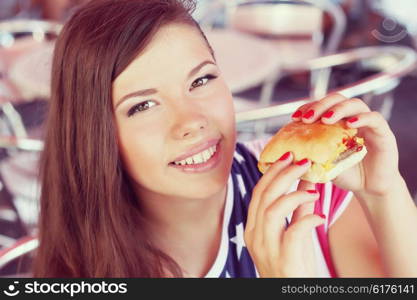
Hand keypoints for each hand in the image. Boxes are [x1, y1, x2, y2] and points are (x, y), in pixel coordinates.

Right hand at [245, 153, 324, 276]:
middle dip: (284, 174)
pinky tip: (319, 216)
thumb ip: (298, 208)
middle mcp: (255, 235)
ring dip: (295, 193)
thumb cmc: (294, 265)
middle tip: (303, 161)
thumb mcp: (293, 233)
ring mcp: (267, 247)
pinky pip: (293, 231)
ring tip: (314, 188)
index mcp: (254, 227)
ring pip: (273, 209)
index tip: (288, 156)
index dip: (272, 172)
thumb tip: (306, 181)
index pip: (258, 192)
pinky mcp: (283, 258)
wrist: (291, 294)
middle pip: (265, 195)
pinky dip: (308, 219)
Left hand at [291, 93, 400, 197]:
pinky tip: (350, 124)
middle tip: (307, 118)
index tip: (294, 118)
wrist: (369, 188)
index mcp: (337, 121)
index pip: (322, 106)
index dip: (308, 107)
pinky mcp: (383, 132)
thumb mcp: (323, 164)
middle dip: (320, 105)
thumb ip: (310, 155)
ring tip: (325, 120)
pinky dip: (362, 118)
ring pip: (355, 104)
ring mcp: (368, 123)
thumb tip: (285, 155)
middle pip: (337, 99)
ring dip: (338, 109)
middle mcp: (352, 117)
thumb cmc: (345, 174)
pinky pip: (374, 118)